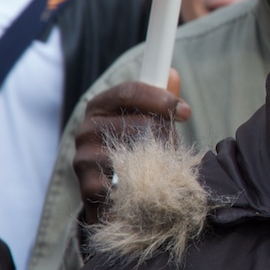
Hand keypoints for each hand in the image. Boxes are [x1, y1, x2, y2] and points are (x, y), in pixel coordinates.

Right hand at [73, 69, 188, 224]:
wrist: (106, 195)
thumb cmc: (131, 148)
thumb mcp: (143, 119)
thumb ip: (159, 99)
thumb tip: (173, 73)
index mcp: (99, 107)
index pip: (129, 91)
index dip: (161, 98)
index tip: (185, 111)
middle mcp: (86, 130)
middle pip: (142, 123)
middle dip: (167, 135)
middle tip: (174, 147)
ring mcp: (84, 159)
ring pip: (140, 152)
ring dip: (161, 161)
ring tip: (163, 168)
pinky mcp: (89, 188)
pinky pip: (130, 181)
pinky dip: (148, 184)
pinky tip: (150, 186)